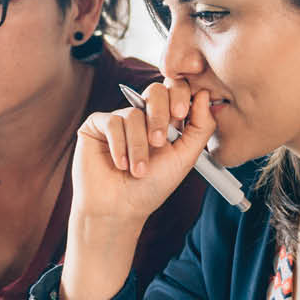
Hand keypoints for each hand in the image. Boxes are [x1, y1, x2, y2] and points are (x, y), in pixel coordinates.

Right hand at [70, 80, 214, 230]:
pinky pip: (112, 122)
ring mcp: (119, 119)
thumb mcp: (185, 158)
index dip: (179, 95)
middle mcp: (142, 116)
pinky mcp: (96, 126)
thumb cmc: (151, 187)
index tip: (180, 114)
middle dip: (159, 116)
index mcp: (166, 121)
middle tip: (158, 142)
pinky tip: (119, 164)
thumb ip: (200, 127)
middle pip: (154, 91)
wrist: (119, 209)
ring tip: (138, 170)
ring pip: (133, 114)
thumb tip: (203, 94)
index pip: (175, 91)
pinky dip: (119, 146)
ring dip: (138, 146)